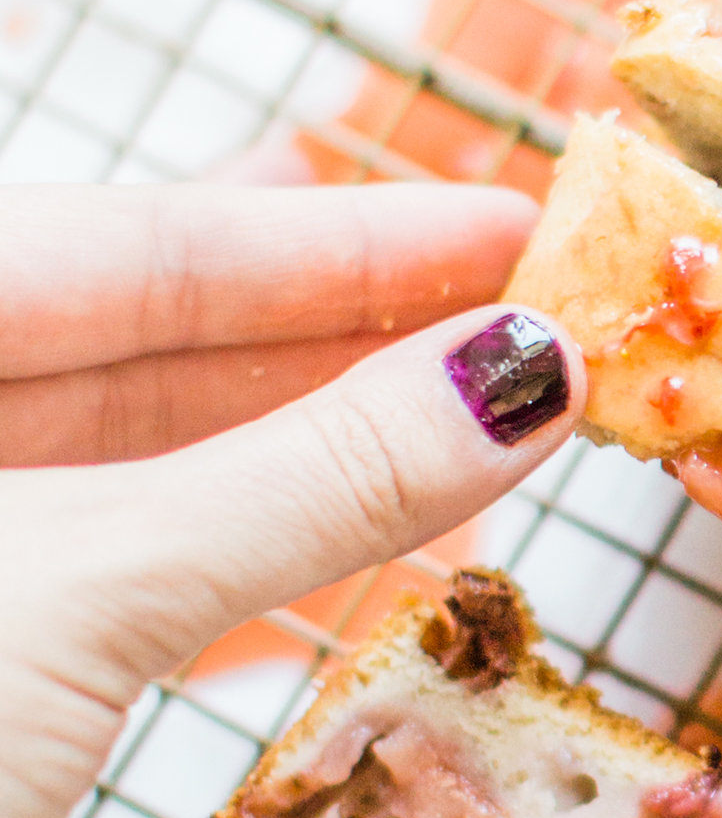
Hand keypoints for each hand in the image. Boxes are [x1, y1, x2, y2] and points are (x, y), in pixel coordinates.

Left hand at [0, 179, 583, 817]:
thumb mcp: (85, 595)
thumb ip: (307, 481)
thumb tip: (514, 377)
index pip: (130, 238)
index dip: (342, 235)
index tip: (513, 222)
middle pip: (136, 338)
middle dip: (347, 339)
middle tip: (540, 326)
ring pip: (133, 466)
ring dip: (317, 460)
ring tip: (495, 437)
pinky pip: (110, 580)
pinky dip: (244, 571)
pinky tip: (380, 561)